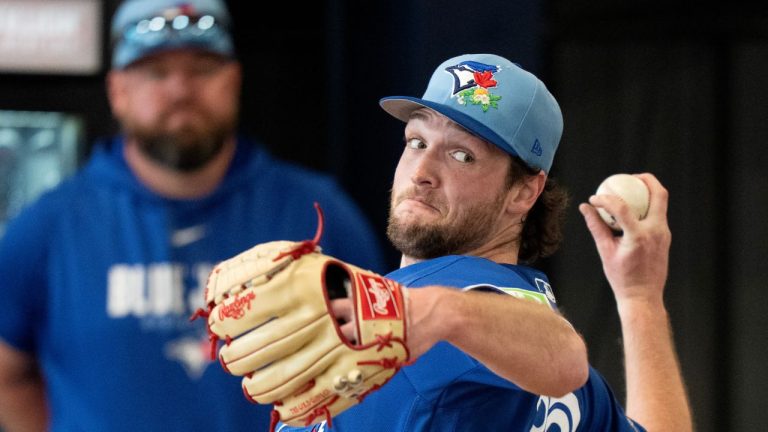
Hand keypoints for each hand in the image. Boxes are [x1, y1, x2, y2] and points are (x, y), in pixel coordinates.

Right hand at [579, 173, 670, 307]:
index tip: (595, 198)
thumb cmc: (621, 277)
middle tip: (629, 177)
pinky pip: (658, 214)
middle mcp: (656, 232)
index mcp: (638, 236)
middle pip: (659, 194)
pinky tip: (633, 208)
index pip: (621, 207)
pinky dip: (647, 206)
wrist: (643, 296)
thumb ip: (596, 227)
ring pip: (661, 202)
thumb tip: (585, 207)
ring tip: (631, 188)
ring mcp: (664, 234)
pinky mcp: (665, 237)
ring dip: (648, 191)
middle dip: (645, 180)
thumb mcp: (605, 251)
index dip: (605, 199)